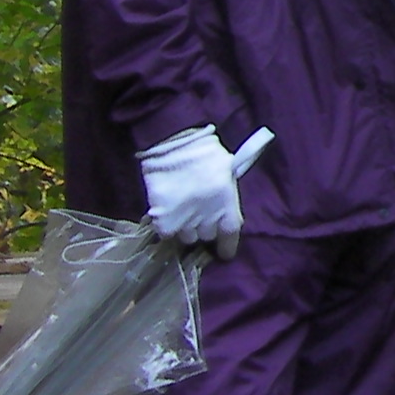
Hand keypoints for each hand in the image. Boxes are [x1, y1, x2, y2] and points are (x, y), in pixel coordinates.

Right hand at [140, 125, 242, 257]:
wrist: (172, 141)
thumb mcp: (225, 172)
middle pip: (206, 236)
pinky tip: (166, 212)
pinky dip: (166, 226)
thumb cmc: (203, 152)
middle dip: (203, 228)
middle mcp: (208, 217)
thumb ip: (225, 198)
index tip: (224, 253)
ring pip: (187, 237)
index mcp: (227, 205)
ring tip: (181, 209)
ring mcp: (185, 220)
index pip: (230, 236)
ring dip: (185, 227)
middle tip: (197, 214)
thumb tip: (223, 220)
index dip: (226, 247)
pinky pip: (166, 233)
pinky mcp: (164, 220)